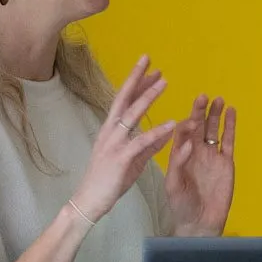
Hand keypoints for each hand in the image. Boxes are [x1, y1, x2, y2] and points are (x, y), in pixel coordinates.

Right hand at [70, 56, 177, 222]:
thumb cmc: (109, 181)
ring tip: (165, 82)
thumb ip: (149, 146)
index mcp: (111, 131)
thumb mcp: (133, 160)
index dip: (137, 84)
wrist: (90, 202)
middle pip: (124, 99)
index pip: (124, 101)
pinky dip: (156, 132)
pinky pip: (141, 142)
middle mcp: (110, 132)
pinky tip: (171, 123)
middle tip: (149, 59)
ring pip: (132, 115)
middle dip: (137, 78)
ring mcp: (114, 144)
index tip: (151, 69)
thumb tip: (166, 132)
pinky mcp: (121, 159)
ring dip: (148, 97)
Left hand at [164, 94, 236, 236]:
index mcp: (179, 155)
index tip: (190, 118)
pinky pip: (228, 140)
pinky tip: (231, 112)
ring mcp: (211, 156)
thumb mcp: (174, 185)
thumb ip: (178, 163)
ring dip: (214, 114)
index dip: (186, 124)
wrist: (200, 223)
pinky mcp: (226, 162)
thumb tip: (187, 144)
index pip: (182, 133)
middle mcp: (195, 152)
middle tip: (202, 97)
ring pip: (213, 129)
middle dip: (200, 111)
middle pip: (198, 126)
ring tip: (218, 99)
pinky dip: (230, 126)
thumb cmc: (181, 206)